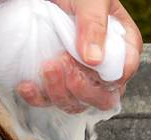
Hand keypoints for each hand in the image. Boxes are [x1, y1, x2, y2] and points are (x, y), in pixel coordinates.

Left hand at [17, 0, 142, 112]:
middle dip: (81, 88)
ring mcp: (77, 78)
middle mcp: (101, 67)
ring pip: (75, 104)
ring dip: (58, 91)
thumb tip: (95, 60)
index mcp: (120, 44)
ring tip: (46, 66)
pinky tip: (27, 85)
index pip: (124, 71)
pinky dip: (36, 97)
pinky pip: (47, 102)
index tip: (87, 63)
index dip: (108, 76)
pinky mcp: (53, 84)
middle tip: (61, 63)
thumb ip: (94, 23)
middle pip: (101, 98)